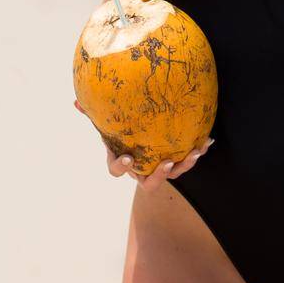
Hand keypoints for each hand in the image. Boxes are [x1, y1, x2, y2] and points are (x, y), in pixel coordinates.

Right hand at [73, 99, 212, 189]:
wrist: (141, 146)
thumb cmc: (121, 134)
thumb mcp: (108, 125)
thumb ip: (94, 114)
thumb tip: (76, 100)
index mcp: (122, 162)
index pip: (117, 170)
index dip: (121, 167)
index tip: (127, 158)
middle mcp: (141, 171)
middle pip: (148, 182)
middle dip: (159, 175)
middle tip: (167, 163)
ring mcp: (158, 170)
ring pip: (172, 175)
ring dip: (184, 165)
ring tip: (194, 152)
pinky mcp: (175, 165)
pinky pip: (186, 162)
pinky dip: (196, 152)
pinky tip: (207, 141)